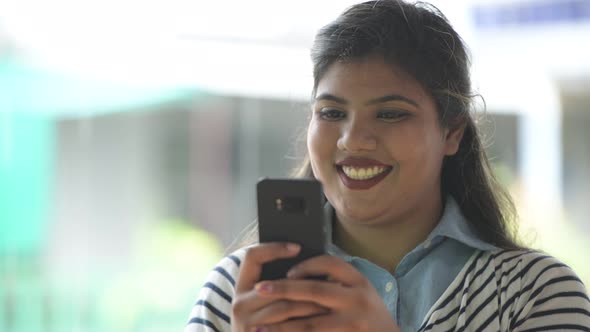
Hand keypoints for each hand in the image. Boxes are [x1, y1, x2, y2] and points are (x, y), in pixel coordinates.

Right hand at [232, 243, 329, 331]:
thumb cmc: (266, 325)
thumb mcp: (262, 303)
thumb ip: (278, 286)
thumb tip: (307, 262)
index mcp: (241, 288)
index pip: (252, 256)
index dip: (274, 248)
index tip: (297, 247)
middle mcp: (239, 305)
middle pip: (276, 286)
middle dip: (305, 284)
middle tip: (330, 279)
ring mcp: (247, 324)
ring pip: (284, 307)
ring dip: (311, 304)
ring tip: (331, 301)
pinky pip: (287, 328)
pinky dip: (306, 324)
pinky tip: (323, 323)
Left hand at [252, 255, 400, 331]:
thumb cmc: (370, 319)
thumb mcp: (361, 294)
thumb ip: (338, 284)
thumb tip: (298, 275)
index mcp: (359, 282)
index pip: (331, 263)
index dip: (307, 265)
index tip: (288, 271)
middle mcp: (358, 299)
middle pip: (315, 290)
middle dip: (284, 289)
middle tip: (260, 289)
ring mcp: (354, 322)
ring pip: (310, 323)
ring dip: (281, 326)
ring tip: (258, 327)